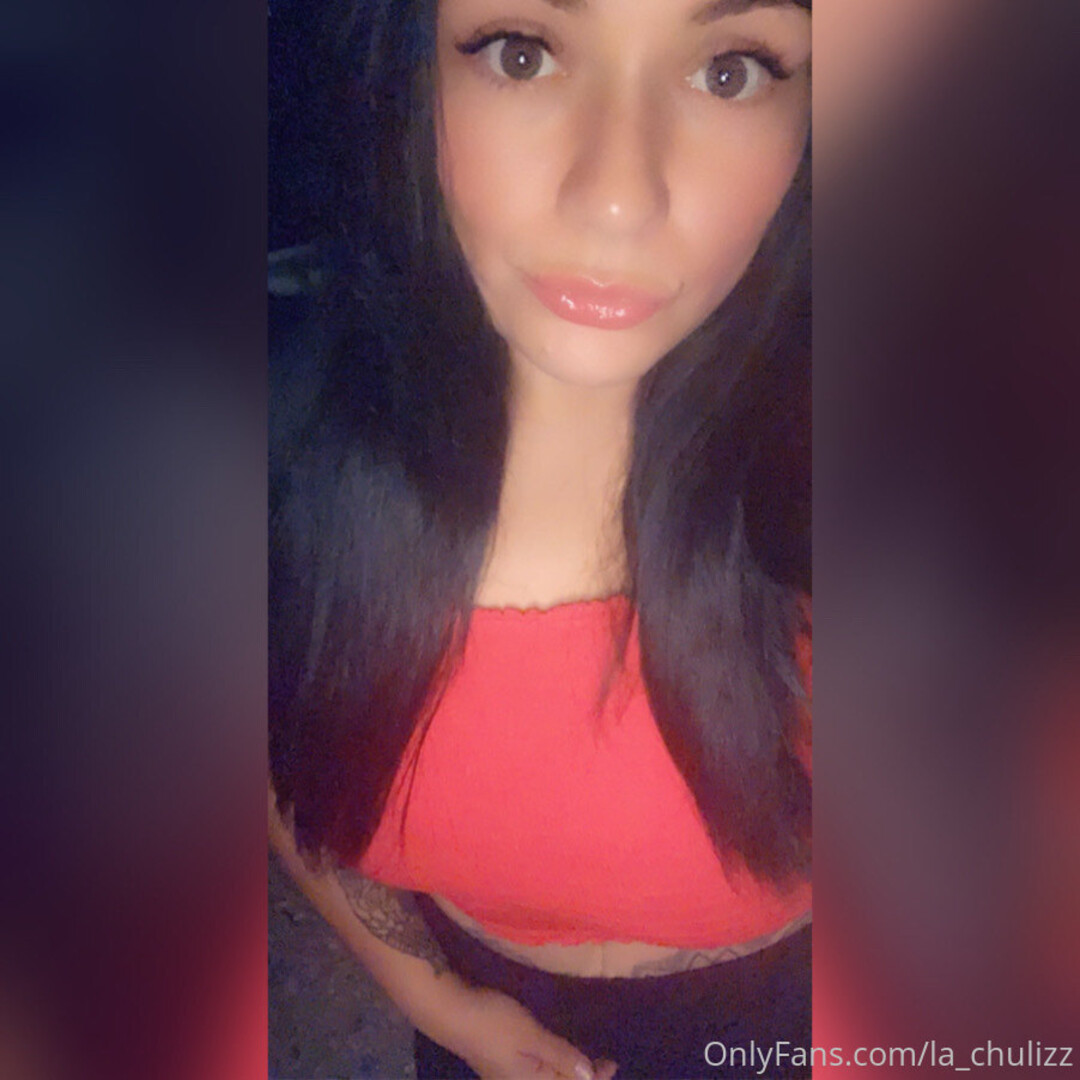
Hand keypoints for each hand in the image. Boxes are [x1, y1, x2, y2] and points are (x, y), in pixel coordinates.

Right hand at [431, 983, 617, 1079]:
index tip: (612, 1063)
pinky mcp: (501, 1064)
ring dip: (566, 1072)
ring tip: (584, 1058)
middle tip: (603, 1062)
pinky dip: (551, 1065)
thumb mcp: (532, 1037)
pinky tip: (555, 1052)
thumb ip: (561, 1057)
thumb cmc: (494, 1024)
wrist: (450, 1012)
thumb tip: (588, 1076)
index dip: (593, 1079)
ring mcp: (508, 1076)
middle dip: (581, 1078)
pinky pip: (535, 1072)